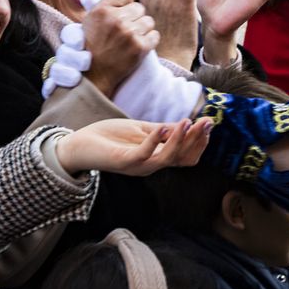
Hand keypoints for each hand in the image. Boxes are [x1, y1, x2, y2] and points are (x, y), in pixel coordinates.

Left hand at [55, 118, 211, 176]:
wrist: (79, 145)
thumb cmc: (109, 137)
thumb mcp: (141, 130)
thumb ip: (163, 130)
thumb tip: (189, 124)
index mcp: (157, 158)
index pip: (187, 156)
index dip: (200, 142)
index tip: (210, 123)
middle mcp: (151, 166)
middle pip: (183, 159)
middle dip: (197, 140)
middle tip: (208, 122)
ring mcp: (138, 166)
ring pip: (168, 159)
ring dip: (180, 140)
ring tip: (188, 122)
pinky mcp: (124, 162)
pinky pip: (144, 154)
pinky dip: (155, 141)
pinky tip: (163, 127)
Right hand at [82, 0, 157, 96]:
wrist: (94, 75)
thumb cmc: (93, 44)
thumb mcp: (94, 18)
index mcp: (102, 10)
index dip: (124, 5)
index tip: (119, 16)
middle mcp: (115, 20)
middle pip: (139, 7)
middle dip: (134, 18)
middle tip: (123, 32)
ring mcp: (128, 34)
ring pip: (149, 21)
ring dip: (142, 30)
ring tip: (129, 40)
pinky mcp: (140, 48)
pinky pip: (155, 35)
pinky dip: (148, 42)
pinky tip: (136, 47)